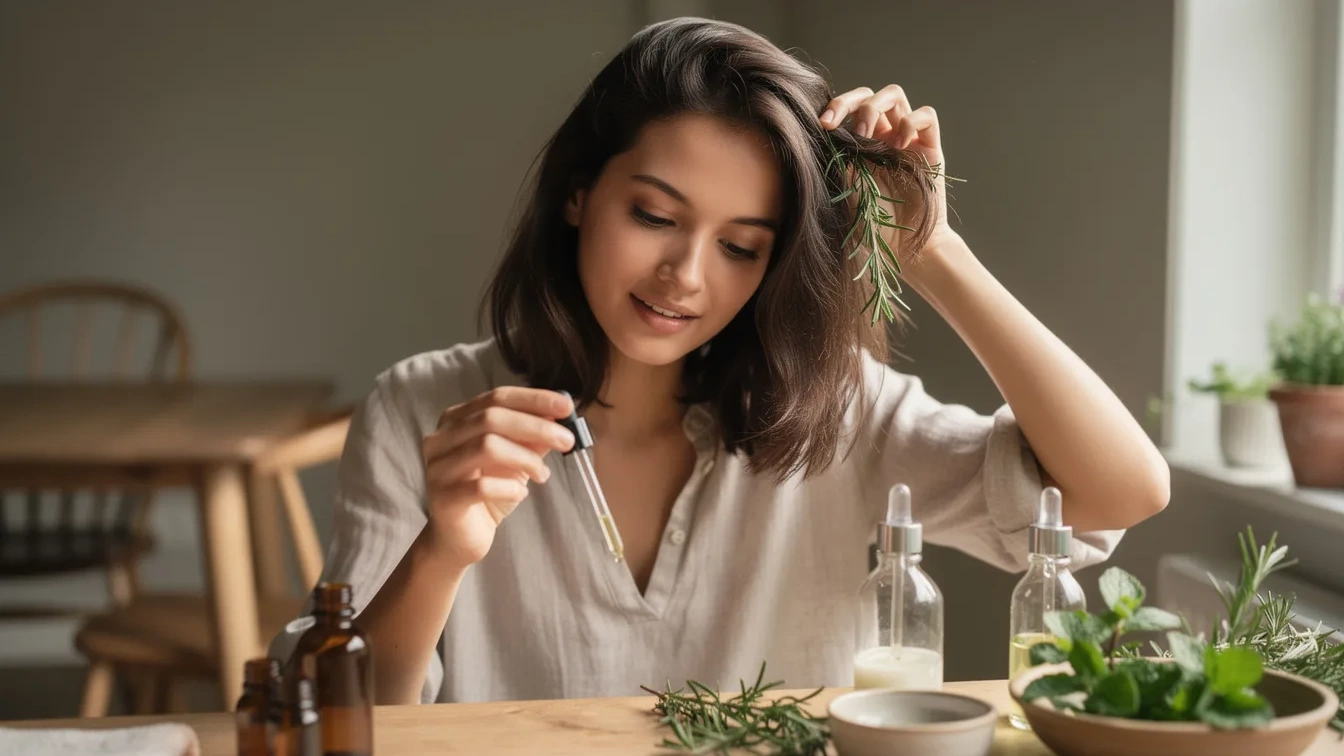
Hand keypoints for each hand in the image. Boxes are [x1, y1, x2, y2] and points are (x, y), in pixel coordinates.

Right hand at [420, 387, 574, 567]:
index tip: (566, 406)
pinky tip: (520, 494)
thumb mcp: (514, 460)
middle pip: (491, 418)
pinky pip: (482, 486)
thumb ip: (531, 438)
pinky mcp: (443, 498)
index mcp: (456, 420)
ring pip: (487, 447)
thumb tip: (558, 416)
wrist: (459, 538)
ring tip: (543, 474)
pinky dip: (509, 488)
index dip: (533, 399)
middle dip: (536, 426)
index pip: (496, 397)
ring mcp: (438, 468)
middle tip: (567, 440)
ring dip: (525, 458)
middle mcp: (441, 439)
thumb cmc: (487, 493)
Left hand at [819, 85, 954, 253]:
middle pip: (869, 94)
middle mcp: (883, 136)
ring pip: (894, 95)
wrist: (903, 246)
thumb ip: (837, 157)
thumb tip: (820, 131)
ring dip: (875, 107)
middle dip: (849, 101)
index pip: (848, 108)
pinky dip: (910, 122)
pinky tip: (898, 145)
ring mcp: (906, 139)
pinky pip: (926, 116)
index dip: (835, 107)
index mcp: (860, 143)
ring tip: (867, 133)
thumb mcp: (845, 185)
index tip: (822, 124)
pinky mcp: (931, 148)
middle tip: (835, 122)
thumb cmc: (872, 224)